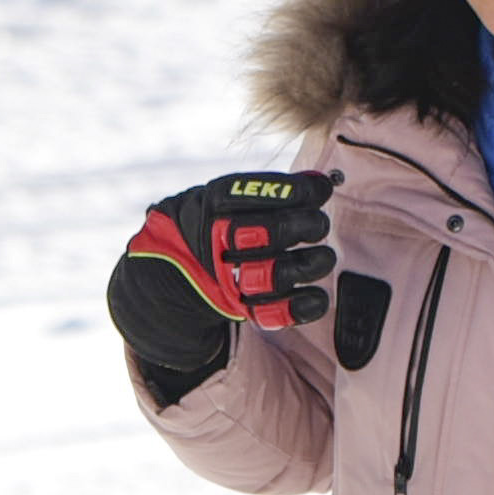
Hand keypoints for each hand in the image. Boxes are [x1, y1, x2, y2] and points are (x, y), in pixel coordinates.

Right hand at [124, 171, 342, 330]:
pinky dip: (303, 305)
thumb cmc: (207, 228)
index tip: (319, 189)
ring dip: (310, 265)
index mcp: (207, 207)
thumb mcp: (220, 201)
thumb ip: (268, 192)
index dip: (291, 190)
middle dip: (305, 225)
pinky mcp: (241, 308)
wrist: (169, 280)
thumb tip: (320, 183)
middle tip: (318, 224)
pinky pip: (276, 311)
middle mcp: (218, 243)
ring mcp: (229, 280)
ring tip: (324, 257)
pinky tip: (316, 295)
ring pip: (280, 273)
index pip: (253, 192)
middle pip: (273, 231)